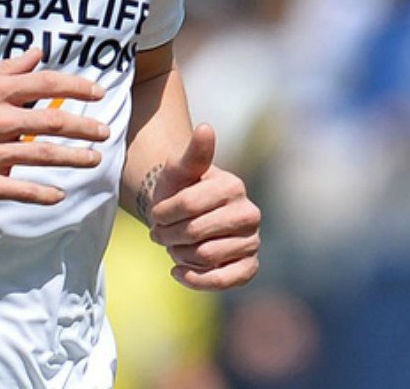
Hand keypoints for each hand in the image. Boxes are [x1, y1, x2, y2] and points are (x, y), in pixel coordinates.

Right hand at [0, 49, 108, 204]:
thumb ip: (4, 70)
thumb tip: (37, 54)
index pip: (43, 84)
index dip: (75, 87)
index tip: (97, 92)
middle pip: (50, 122)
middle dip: (84, 126)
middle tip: (105, 131)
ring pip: (42, 155)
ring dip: (74, 158)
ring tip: (94, 159)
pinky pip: (19, 190)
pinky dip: (43, 193)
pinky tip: (60, 194)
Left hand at [145, 124, 260, 289]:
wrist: (185, 217)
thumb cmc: (180, 190)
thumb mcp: (179, 170)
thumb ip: (192, 153)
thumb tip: (205, 128)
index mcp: (233, 186)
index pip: (189, 204)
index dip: (164, 214)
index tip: (156, 215)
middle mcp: (250, 213)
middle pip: (196, 233)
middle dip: (170, 236)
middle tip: (161, 233)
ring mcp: (253, 241)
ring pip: (206, 257)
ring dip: (179, 255)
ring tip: (174, 246)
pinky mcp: (249, 266)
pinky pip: (224, 281)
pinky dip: (196, 279)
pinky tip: (179, 271)